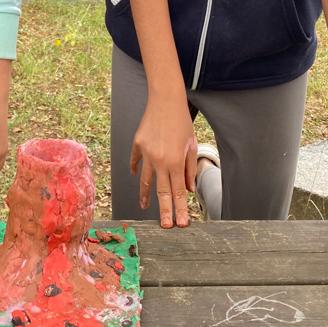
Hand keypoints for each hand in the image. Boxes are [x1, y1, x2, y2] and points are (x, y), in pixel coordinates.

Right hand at [130, 92, 196, 228]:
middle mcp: (159, 161)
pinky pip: (136, 162)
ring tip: (145, 206)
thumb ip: (190, 168)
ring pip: (145, 180)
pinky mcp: (137, 145)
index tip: (181, 223)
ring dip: (146, 195)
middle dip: (165, 210)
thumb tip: (188, 188)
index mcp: (175, 162)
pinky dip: (137, 170)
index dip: (180, 209)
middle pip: (162, 191)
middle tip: (166, 226)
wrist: (165, 100)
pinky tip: (137, 177)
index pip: (179, 192)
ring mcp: (146, 153)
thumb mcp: (191, 145)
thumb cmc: (181, 121)